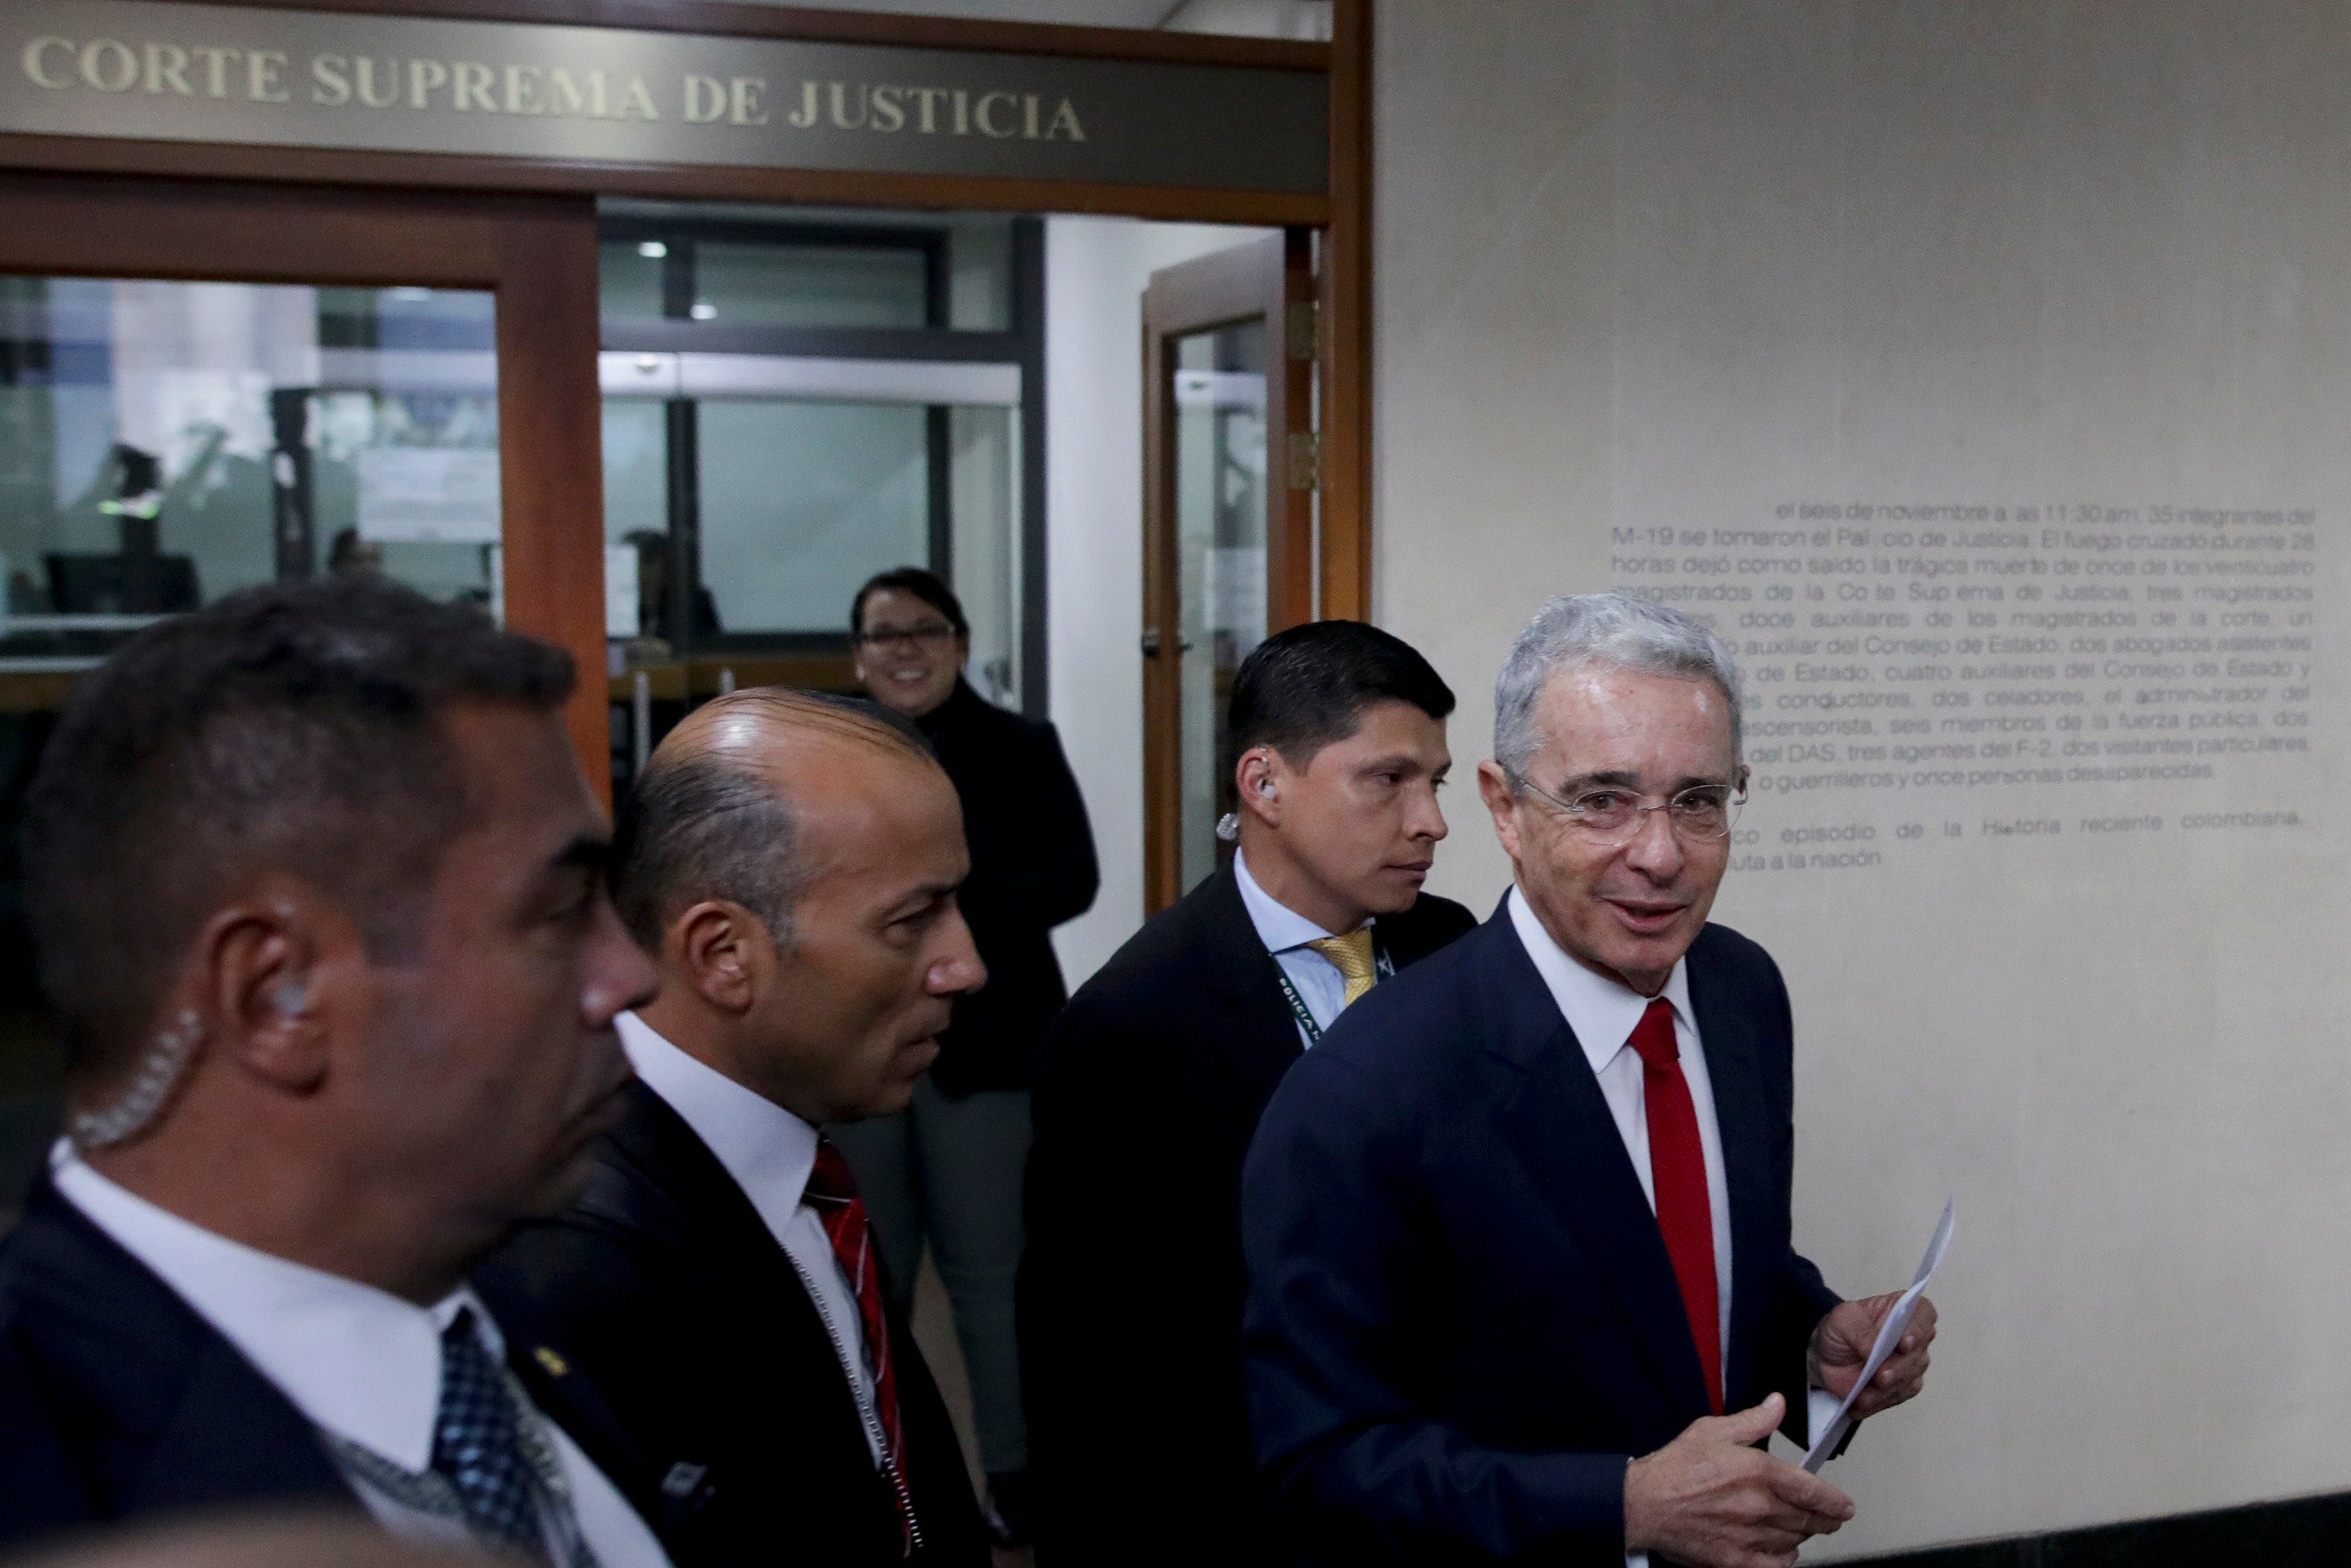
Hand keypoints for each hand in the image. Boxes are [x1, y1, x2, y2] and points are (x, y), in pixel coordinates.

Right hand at [1623, 1393, 1853, 1567]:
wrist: (1644, 1504)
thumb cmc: (1674, 1469)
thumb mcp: (1713, 1431)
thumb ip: (1753, 1420)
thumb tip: (1778, 1405)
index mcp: (1759, 1472)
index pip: (1813, 1492)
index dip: (1835, 1502)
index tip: (1844, 1506)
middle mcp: (1760, 1507)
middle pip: (1809, 1520)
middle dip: (1825, 1520)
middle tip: (1830, 1518)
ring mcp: (1750, 1537)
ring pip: (1795, 1541)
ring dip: (1803, 1535)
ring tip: (1803, 1529)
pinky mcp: (1736, 1560)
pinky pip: (1776, 1566)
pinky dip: (1785, 1559)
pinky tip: (1783, 1551)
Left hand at [1809, 1292, 1936, 1419]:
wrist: (1826, 1356)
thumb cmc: (1841, 1330)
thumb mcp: (1842, 1320)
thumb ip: (1861, 1331)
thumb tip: (1874, 1348)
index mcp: (1901, 1309)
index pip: (1923, 1314)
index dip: (1918, 1328)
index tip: (1905, 1341)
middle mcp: (1913, 1337)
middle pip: (1918, 1352)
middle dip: (1899, 1366)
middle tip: (1882, 1375)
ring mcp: (1911, 1364)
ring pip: (1909, 1378)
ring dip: (1888, 1387)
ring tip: (1865, 1393)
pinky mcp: (1903, 1387)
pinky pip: (1897, 1396)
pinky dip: (1878, 1400)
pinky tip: (1861, 1400)